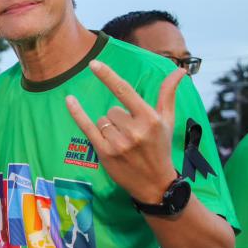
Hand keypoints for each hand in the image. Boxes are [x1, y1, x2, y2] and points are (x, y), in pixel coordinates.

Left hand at [65, 62, 181, 203]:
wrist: (155, 183)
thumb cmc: (160, 148)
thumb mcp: (167, 121)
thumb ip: (168, 94)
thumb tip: (178, 71)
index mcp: (150, 119)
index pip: (124, 91)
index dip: (107, 76)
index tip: (93, 64)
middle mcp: (134, 130)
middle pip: (112, 110)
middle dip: (118, 119)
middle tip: (131, 136)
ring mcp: (118, 143)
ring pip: (102, 120)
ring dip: (109, 128)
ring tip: (123, 143)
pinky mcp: (105, 153)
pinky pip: (87, 127)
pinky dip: (78, 113)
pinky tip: (70, 100)